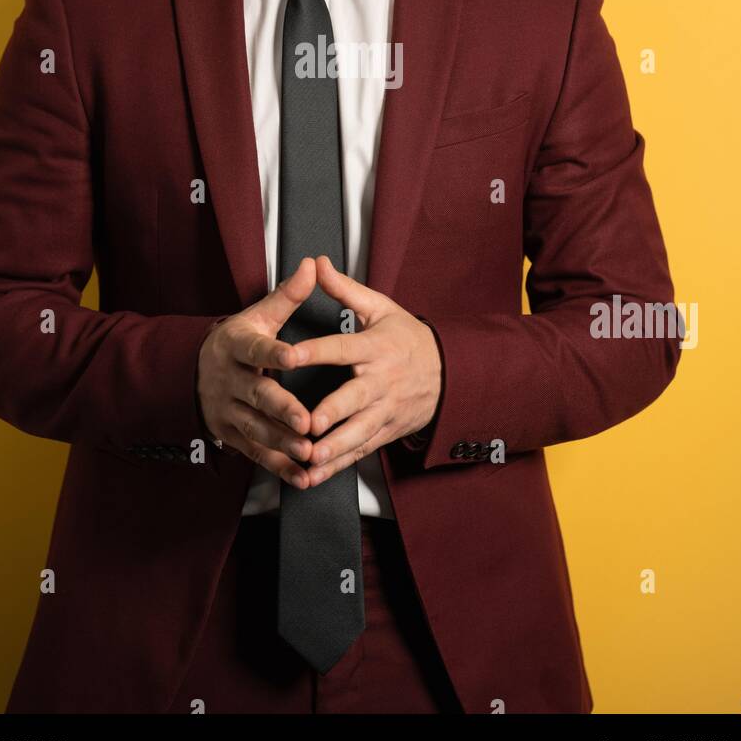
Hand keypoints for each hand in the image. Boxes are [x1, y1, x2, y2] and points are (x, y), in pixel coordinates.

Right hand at [196, 258, 320, 487]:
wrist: (193, 373)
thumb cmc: (237, 342)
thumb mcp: (257, 316)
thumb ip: (288, 296)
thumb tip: (313, 265)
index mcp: (236, 346)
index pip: (256, 348)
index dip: (274, 353)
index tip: (294, 356)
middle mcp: (229, 380)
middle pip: (256, 395)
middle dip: (281, 410)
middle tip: (306, 421)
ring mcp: (228, 411)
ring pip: (256, 429)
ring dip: (282, 443)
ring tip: (309, 451)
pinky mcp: (231, 436)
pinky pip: (256, 454)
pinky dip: (279, 467)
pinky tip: (302, 475)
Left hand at [298, 254, 442, 487]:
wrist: (450, 374)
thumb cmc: (408, 338)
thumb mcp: (381, 309)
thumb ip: (345, 290)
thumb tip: (317, 263)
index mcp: (375, 347)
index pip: (342, 347)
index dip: (316, 351)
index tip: (290, 355)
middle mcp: (380, 382)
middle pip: (354, 399)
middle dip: (331, 413)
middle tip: (307, 423)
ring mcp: (384, 411)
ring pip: (358, 433)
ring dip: (334, 448)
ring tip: (309, 458)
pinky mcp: (385, 432)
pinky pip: (359, 451)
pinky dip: (337, 466)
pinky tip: (312, 476)